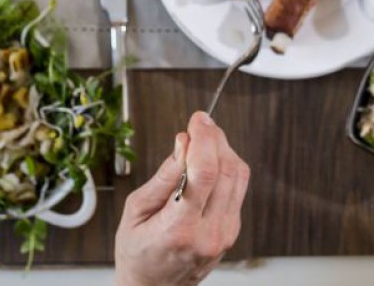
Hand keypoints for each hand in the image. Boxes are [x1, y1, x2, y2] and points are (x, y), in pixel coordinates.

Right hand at [115, 112, 250, 285]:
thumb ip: (163, 176)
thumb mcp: (135, 211)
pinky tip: (209, 162)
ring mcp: (225, 233)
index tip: (198, 120)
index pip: (205, 174)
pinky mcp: (232, 231)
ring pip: (239, 176)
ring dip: (224, 149)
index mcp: (179, 229)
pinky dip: (226, 167)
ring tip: (203, 140)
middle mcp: (209, 232)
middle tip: (200, 124)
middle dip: (215, 138)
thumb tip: (183, 143)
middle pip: (227, 170)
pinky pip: (238, 189)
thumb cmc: (138, 253)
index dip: (205, 139)